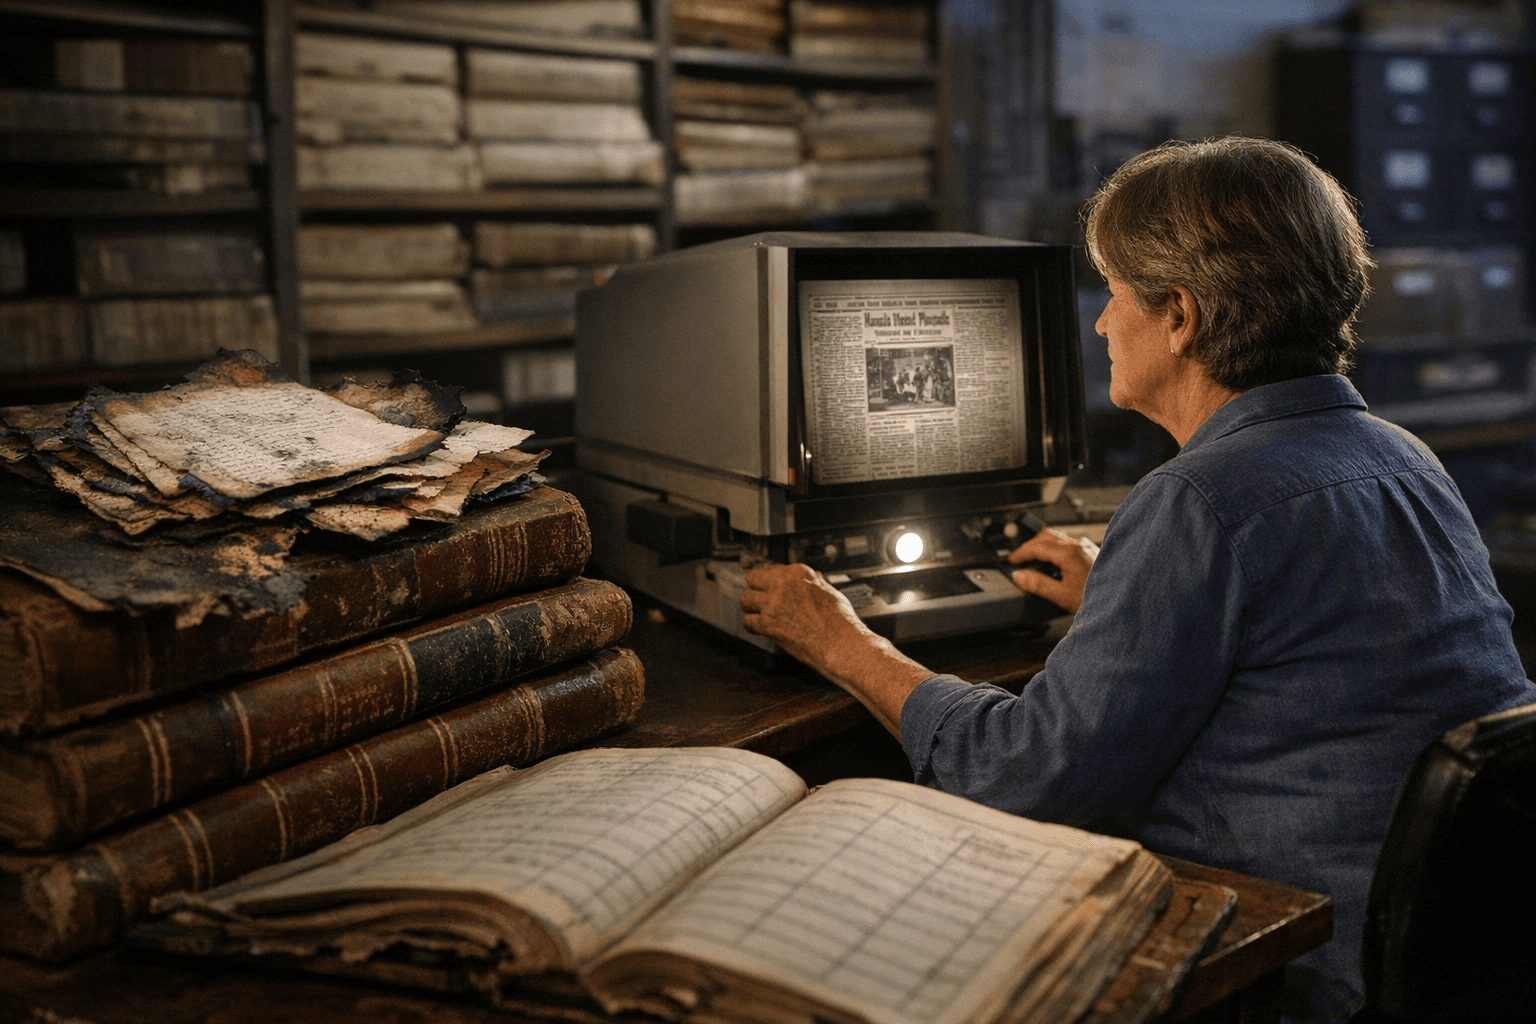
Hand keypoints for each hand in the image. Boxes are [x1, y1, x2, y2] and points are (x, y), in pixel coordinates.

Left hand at [739, 562, 870, 675]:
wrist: (841, 644)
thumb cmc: (840, 621)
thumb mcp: (830, 591)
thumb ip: (815, 583)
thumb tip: (813, 577)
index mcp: (798, 573)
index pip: (771, 568)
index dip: (770, 580)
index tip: (769, 585)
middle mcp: (783, 585)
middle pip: (752, 578)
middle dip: (755, 588)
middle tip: (759, 597)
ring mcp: (773, 604)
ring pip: (745, 598)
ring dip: (750, 606)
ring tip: (758, 612)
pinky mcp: (768, 624)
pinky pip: (748, 621)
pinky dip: (752, 626)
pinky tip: (759, 628)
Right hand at [1003, 528, 1097, 612]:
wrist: (1123, 602)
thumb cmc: (1097, 599)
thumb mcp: (1062, 596)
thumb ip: (1038, 585)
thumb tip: (1019, 576)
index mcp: (1069, 553)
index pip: (1036, 547)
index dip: (1020, 553)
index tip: (1011, 561)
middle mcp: (1079, 546)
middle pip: (1046, 536)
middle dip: (1030, 545)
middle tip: (1019, 558)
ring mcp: (1087, 547)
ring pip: (1058, 538)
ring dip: (1043, 545)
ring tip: (1034, 559)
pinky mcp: (1093, 552)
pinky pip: (1069, 544)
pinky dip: (1056, 549)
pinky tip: (1055, 562)